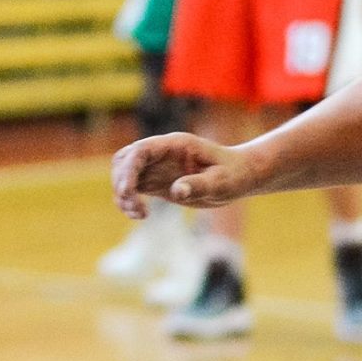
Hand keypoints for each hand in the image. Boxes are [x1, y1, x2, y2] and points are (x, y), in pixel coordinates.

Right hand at [111, 133, 253, 216]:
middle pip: (124, 160)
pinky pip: (133, 188)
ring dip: (123, 194)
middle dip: (122, 182)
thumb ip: (199, 184)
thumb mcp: (222, 181)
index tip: (128, 192)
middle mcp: (161, 153)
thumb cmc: (234, 174)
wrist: (239, 176)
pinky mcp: (157, 182)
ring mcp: (157, 167)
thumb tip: (177, 191)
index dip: (129, 170)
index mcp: (174, 145)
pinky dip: (129, 201)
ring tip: (139, 213)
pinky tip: (140, 215)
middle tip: (135, 205)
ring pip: (124, 174)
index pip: (140, 151)